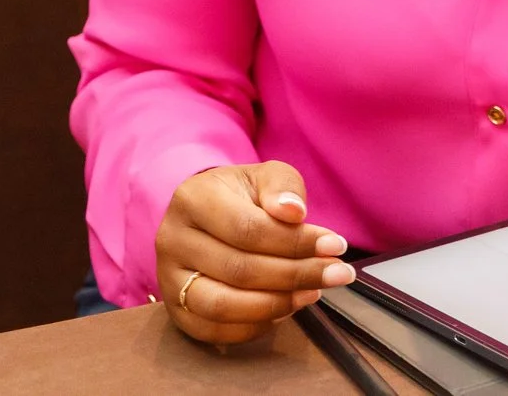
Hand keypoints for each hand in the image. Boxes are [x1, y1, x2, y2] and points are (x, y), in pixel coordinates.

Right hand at [156, 162, 354, 345]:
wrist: (207, 217)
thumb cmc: (241, 196)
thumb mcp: (264, 177)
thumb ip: (282, 187)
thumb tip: (294, 213)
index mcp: (192, 199)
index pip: (247, 228)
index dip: (295, 242)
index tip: (336, 245)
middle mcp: (172, 239)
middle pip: (239, 270)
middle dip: (295, 275)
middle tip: (337, 274)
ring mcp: (169, 279)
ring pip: (223, 306)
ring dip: (277, 305)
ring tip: (312, 292)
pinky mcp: (175, 312)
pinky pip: (216, 331)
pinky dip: (256, 326)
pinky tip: (285, 308)